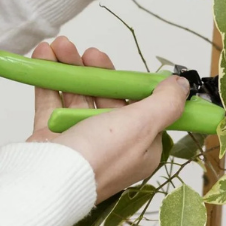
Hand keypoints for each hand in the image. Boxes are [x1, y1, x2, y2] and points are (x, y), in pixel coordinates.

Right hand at [25, 36, 186, 199]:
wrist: (48, 179)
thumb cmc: (99, 156)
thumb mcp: (142, 126)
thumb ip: (166, 102)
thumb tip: (181, 86)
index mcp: (140, 147)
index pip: (142, 108)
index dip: (132, 84)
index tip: (123, 68)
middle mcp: (111, 144)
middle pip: (107, 98)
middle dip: (96, 71)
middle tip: (87, 52)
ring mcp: (78, 140)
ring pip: (77, 95)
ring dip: (70, 68)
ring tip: (60, 46)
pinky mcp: (50, 136)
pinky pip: (51, 101)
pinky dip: (48, 78)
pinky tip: (44, 56)